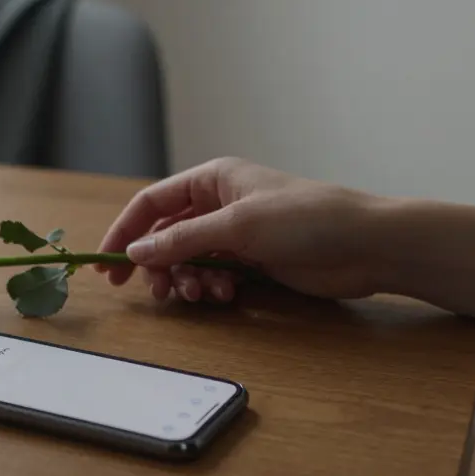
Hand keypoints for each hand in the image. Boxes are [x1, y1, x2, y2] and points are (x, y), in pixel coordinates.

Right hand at [95, 158, 388, 302]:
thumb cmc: (308, 219)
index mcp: (212, 179)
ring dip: (187, 280)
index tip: (106, 264)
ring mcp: (236, 235)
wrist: (367, 246)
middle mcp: (219, 204)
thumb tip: (136, 251)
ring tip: (202, 295)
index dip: (124, 231)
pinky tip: (227, 296)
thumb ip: (183, 240)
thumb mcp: (238, 226)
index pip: (151, 203)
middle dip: (158, 265)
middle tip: (157, 292)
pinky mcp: (253, 262)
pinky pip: (214, 276)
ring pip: (188, 261)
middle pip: (165, 236)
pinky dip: (212, 288)